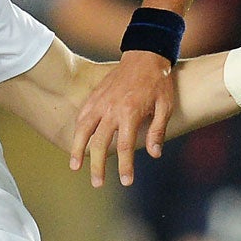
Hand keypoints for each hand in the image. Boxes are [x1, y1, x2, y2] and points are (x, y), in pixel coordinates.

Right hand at [71, 49, 174, 188]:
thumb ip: (158, 131)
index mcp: (130, 112)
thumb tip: (154, 154)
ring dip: (77, 149)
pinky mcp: (95, 96)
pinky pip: (82, 115)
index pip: (125, 146)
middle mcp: (111, 109)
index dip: (125, 167)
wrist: (145, 56)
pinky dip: (78, 130)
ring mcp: (100, 102)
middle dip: (98, 166)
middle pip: (100, 143)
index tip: (125, 182)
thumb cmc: (158, 83)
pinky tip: (76, 142)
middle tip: (97, 184)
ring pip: (83, 129)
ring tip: (74, 167)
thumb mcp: (165, 106)